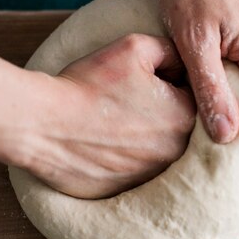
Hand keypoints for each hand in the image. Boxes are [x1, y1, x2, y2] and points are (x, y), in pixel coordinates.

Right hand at [0, 36, 194, 198]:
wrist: (44, 124)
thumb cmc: (89, 83)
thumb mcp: (134, 47)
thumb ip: (171, 49)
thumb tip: (185, 61)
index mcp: (185, 115)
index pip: (193, 97)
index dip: (170, 84)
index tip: (147, 82)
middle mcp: (177, 151)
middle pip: (179, 126)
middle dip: (162, 112)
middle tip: (129, 102)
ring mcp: (154, 176)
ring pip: (159, 150)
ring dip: (146, 138)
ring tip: (115, 123)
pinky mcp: (130, 191)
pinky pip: (138, 171)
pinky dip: (128, 159)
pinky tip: (106, 144)